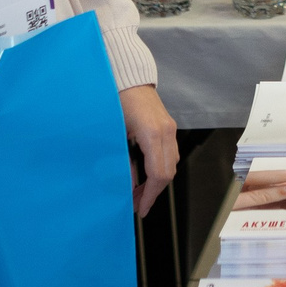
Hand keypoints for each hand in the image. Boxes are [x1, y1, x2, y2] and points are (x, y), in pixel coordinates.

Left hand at [120, 85, 178, 217]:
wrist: (129, 78)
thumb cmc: (116, 101)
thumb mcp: (114, 133)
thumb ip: (121, 159)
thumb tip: (126, 185)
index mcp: (152, 134)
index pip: (158, 174)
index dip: (149, 195)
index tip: (140, 208)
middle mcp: (166, 132)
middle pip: (168, 173)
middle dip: (152, 193)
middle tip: (136, 205)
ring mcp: (169, 129)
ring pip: (170, 165)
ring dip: (156, 182)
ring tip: (137, 193)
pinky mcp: (168, 127)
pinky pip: (168, 155)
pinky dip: (158, 169)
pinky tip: (143, 177)